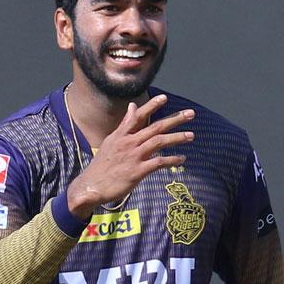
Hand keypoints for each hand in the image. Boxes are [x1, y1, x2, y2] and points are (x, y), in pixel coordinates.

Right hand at [67, 94, 194, 217]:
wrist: (91, 186)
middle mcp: (128, 143)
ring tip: (191, 135)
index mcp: (121, 135)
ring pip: (159, 142)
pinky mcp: (137, 171)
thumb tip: (132, 106)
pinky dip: (171, 160)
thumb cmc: (102, 165)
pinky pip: (158, 162)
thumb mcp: (111, 141)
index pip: (138, 116)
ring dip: (177, 138)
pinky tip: (182, 159)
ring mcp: (133, 156)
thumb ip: (125, 124)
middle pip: (155, 127)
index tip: (164, 97)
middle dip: (174, 119)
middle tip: (191, 114)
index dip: (151, 106)